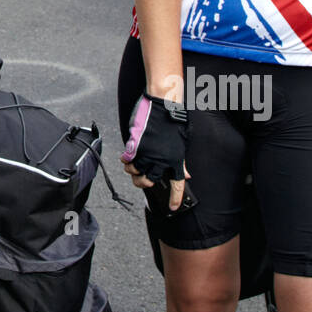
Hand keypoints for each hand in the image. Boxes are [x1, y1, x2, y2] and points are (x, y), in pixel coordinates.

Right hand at [120, 92, 189, 210]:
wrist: (162, 103)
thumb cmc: (174, 120)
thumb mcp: (182, 141)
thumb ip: (181, 160)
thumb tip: (186, 175)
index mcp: (176, 159)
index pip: (177, 184)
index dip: (175, 198)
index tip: (172, 208)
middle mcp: (161, 159)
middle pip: (149, 181)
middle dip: (143, 183)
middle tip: (142, 180)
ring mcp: (147, 153)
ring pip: (135, 172)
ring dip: (133, 171)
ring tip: (133, 166)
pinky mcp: (135, 145)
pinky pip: (127, 160)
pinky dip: (126, 161)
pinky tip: (127, 157)